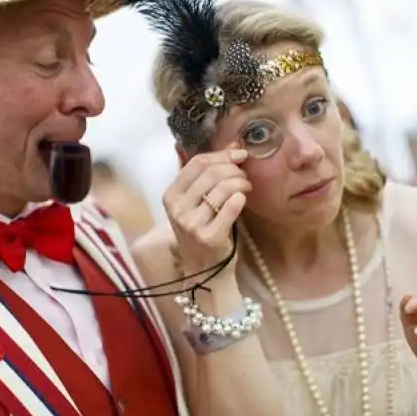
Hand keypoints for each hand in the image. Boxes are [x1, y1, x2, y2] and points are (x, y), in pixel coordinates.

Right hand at [163, 143, 249, 276]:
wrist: (204, 271)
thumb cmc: (203, 231)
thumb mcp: (196, 202)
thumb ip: (208, 175)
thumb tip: (231, 145)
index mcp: (170, 196)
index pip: (197, 163)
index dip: (221, 155)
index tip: (239, 154)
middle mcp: (177, 209)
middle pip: (212, 173)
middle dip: (234, 170)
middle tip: (245, 177)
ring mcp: (191, 224)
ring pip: (223, 188)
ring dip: (241, 183)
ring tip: (246, 189)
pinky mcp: (209, 237)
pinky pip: (231, 207)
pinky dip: (240, 199)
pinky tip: (242, 201)